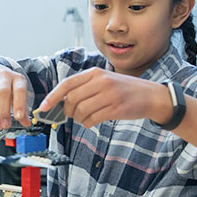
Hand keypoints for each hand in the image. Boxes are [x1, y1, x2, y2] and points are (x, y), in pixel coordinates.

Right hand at [0, 66, 31, 130]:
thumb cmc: (9, 86)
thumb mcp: (19, 95)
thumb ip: (23, 109)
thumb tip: (26, 123)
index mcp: (17, 79)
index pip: (19, 90)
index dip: (19, 104)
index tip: (18, 117)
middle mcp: (4, 76)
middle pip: (3, 93)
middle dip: (4, 112)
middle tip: (5, 125)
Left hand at [38, 68, 171, 127]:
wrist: (152, 96)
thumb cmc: (125, 89)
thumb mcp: (105, 80)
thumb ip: (85, 87)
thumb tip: (62, 100)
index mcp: (95, 73)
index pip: (67, 84)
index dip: (53, 97)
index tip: (44, 107)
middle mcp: (101, 81)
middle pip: (71, 99)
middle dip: (68, 111)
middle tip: (72, 115)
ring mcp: (109, 94)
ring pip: (81, 111)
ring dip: (79, 119)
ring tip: (85, 118)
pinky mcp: (116, 108)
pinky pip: (92, 119)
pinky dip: (88, 123)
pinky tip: (92, 122)